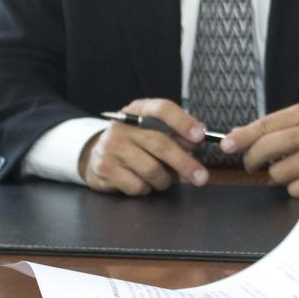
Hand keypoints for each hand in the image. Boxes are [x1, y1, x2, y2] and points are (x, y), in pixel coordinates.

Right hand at [78, 98, 210, 194]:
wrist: (97, 154)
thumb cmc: (135, 142)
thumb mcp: (153, 130)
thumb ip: (176, 133)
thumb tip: (196, 142)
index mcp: (138, 110)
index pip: (162, 109)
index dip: (183, 122)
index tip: (201, 136)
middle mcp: (123, 126)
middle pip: (160, 144)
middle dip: (185, 163)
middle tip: (201, 177)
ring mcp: (111, 147)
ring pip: (152, 170)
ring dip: (165, 180)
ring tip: (164, 179)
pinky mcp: (105, 169)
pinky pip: (138, 186)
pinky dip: (147, 188)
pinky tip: (143, 182)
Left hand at [222, 102, 298, 197]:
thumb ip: (271, 127)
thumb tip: (233, 138)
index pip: (265, 125)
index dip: (242, 137)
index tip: (226, 145)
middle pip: (266, 148)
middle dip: (252, 159)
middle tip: (252, 164)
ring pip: (277, 173)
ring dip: (278, 174)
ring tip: (291, 167)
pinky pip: (292, 189)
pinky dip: (294, 186)